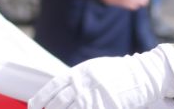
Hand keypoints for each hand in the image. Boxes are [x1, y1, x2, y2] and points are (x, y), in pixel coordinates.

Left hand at [28, 45, 173, 108]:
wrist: (142, 74)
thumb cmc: (119, 71)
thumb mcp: (94, 68)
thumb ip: (77, 79)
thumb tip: (61, 90)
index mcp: (79, 73)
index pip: (53, 87)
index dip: (40, 98)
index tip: (32, 106)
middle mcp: (83, 85)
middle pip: (58, 104)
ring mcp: (94, 98)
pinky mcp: (105, 107)